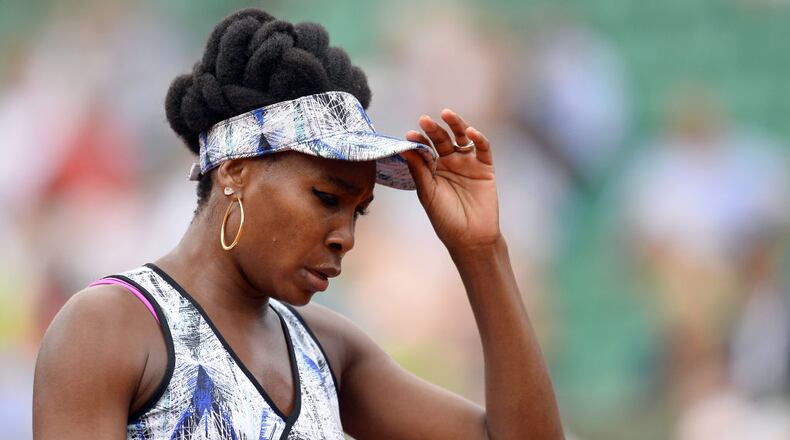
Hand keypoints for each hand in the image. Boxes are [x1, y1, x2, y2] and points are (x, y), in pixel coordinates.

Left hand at [402, 109, 499, 251]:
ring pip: (462, 138)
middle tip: (424, 119)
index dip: (418, 141)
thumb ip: (419, 170)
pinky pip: (483, 148)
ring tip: (446, 114)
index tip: (410, 134)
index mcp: (433, 170)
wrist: (470, 238)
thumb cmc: (445, 218)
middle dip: (434, 129)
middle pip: (442, 140)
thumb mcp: (428, 193)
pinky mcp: (485, 167)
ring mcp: (468, 164)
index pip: (425, 149)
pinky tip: (469, 131)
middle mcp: (450, 163)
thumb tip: (405, 148)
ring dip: (455, 125)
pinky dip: (478, 138)